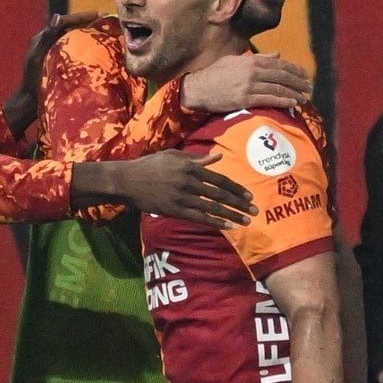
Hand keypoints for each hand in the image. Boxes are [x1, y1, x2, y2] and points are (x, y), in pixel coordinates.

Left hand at [2, 11, 101, 137]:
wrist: (29, 101)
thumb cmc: (32, 79)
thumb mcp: (38, 56)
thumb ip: (47, 37)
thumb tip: (58, 16)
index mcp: (43, 37)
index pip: (64, 22)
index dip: (81, 17)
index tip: (98, 14)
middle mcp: (50, 42)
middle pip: (71, 28)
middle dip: (88, 23)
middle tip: (106, 20)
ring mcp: (56, 52)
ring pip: (74, 38)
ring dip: (88, 34)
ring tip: (105, 32)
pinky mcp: (61, 63)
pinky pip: (76, 50)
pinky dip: (86, 47)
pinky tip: (98, 49)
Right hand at [113, 150, 257, 227]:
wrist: (127, 180)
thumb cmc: (149, 165)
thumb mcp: (173, 156)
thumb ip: (196, 159)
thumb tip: (217, 157)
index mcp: (190, 167)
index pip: (219, 179)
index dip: (235, 188)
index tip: (249, 196)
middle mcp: (189, 181)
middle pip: (219, 194)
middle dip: (239, 203)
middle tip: (255, 210)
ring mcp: (182, 197)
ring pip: (212, 207)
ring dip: (231, 215)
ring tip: (245, 221)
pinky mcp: (174, 210)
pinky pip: (199, 217)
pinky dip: (215, 222)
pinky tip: (228, 226)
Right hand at [182, 52, 310, 112]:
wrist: (197, 88)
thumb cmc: (214, 74)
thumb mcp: (235, 60)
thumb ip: (258, 58)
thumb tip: (277, 55)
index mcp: (251, 60)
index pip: (278, 64)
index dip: (294, 69)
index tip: (305, 75)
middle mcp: (252, 71)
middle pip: (281, 76)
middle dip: (298, 82)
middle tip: (309, 87)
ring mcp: (248, 85)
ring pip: (277, 88)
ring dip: (294, 93)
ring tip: (304, 97)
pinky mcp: (244, 99)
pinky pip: (268, 100)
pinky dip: (282, 101)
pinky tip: (292, 103)